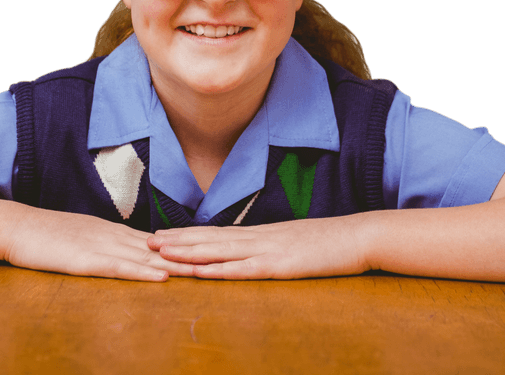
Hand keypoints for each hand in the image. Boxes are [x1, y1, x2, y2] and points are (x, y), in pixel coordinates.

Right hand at [3, 207, 195, 281]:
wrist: (16, 226)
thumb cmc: (45, 235)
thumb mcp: (81, 237)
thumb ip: (105, 244)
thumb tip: (126, 251)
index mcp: (113, 231)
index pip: (156, 241)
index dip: (184, 248)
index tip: (210, 252)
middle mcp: (113, 236)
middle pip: (159, 248)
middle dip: (190, 256)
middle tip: (220, 262)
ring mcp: (101, 247)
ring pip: (146, 258)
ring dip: (176, 266)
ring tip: (205, 271)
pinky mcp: (86, 261)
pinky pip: (120, 268)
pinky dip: (143, 273)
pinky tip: (162, 278)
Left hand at [147, 215, 372, 279]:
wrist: (358, 236)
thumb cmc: (329, 242)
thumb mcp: (293, 242)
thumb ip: (271, 246)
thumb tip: (251, 252)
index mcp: (260, 234)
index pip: (215, 233)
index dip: (186, 235)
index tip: (161, 235)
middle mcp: (258, 238)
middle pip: (209, 239)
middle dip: (176, 241)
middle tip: (146, 240)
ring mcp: (267, 251)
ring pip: (219, 251)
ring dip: (188, 252)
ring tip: (161, 252)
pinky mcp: (279, 266)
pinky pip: (243, 269)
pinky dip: (218, 270)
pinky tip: (200, 271)